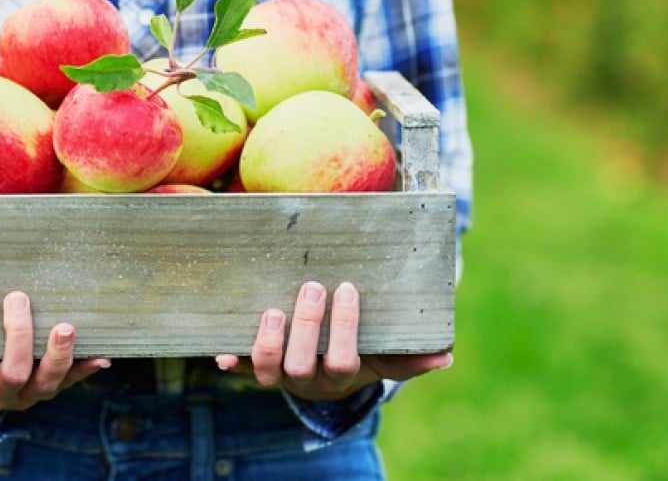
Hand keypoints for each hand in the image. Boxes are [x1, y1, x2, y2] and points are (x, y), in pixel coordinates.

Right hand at [0, 285, 110, 413]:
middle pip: (9, 374)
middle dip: (15, 337)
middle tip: (17, 297)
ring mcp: (26, 392)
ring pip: (45, 382)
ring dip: (58, 356)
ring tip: (65, 325)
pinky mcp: (52, 385)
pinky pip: (72, 381)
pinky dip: (87, 368)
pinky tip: (104, 354)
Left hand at [215, 281, 452, 400]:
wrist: (323, 368)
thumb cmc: (359, 352)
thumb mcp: (385, 355)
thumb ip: (412, 357)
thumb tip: (446, 355)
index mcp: (340, 375)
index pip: (344, 360)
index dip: (343, 329)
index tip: (346, 289)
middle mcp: (307, 379)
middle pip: (302, 365)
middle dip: (306, 327)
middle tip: (311, 288)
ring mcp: (278, 373)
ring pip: (267, 370)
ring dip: (267, 343)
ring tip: (271, 311)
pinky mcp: (254, 364)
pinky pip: (239, 365)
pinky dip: (230, 359)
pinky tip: (221, 351)